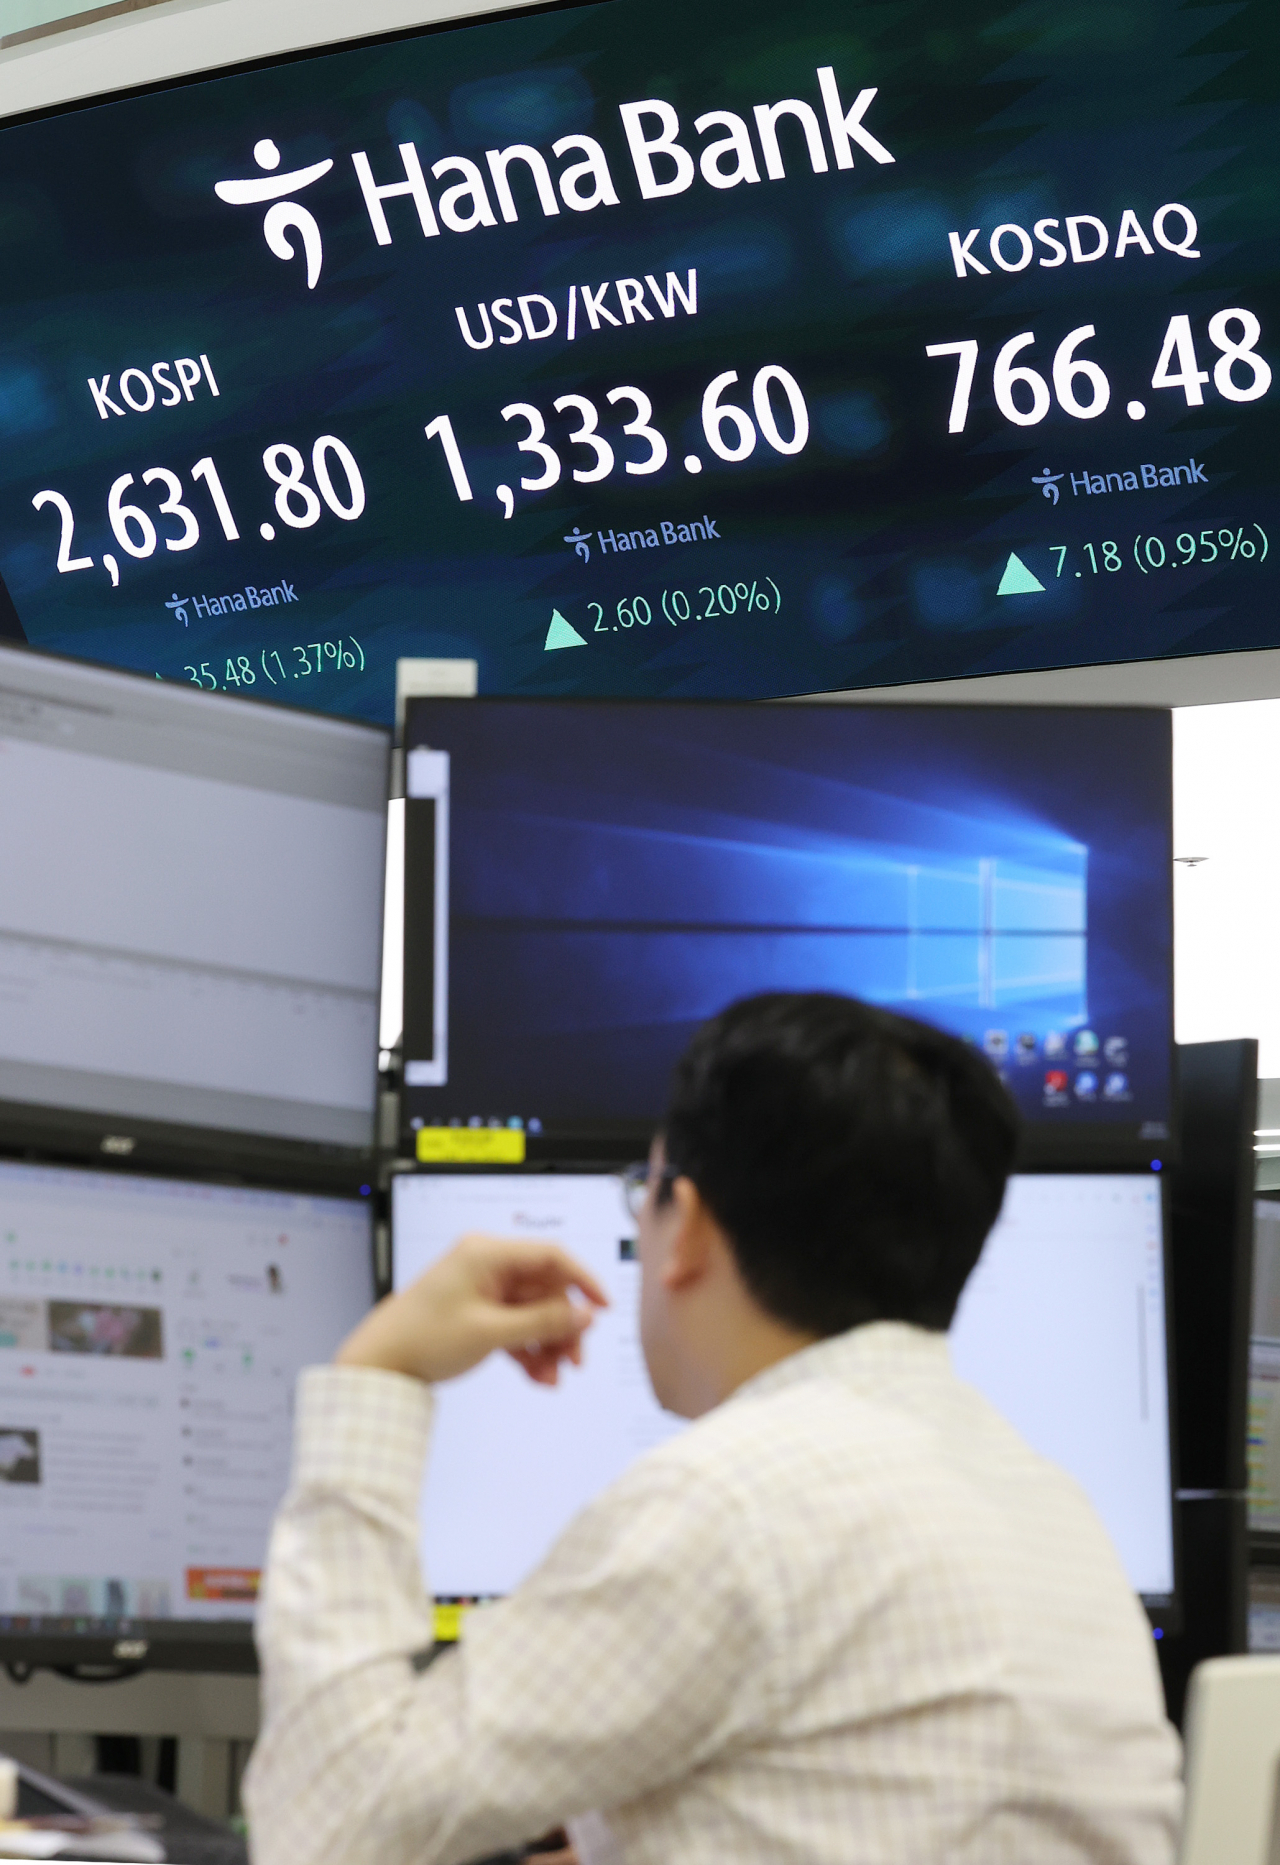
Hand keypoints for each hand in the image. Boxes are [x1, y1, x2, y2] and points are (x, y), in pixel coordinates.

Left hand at [334, 1233, 607, 1385]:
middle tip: (574, 1360)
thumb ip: (541, 1323)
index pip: (551, 1256)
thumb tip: (583, 1315)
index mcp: (487, 1254)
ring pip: (534, 1312)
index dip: (583, 1281)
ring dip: (548, 1345)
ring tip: (552, 1377)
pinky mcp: (480, 1313)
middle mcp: (488, 1266)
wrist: (381, 1363)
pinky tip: (538, 1377)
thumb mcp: (490, 1332)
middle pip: (546, 1290)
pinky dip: (529, 1350)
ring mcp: (483, 1290)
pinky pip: (517, 1327)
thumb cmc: (423, 1338)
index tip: (604, 1308)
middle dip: (562, 1327)